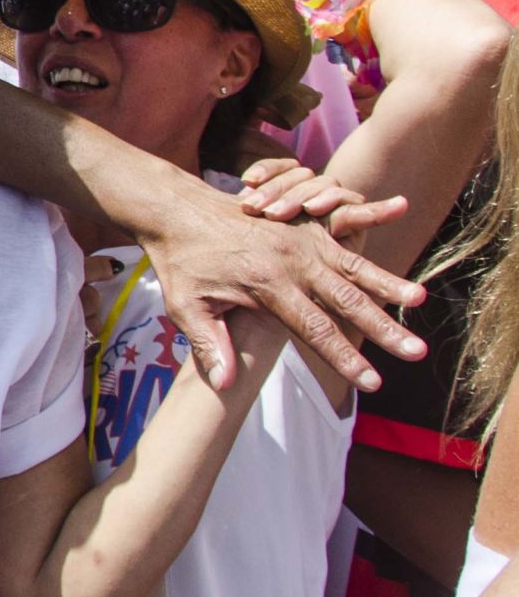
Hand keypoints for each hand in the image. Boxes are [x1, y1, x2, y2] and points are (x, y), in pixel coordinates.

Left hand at [143, 167, 423, 392]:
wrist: (176, 210)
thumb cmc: (181, 263)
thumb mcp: (184, 305)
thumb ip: (209, 344)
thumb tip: (225, 386)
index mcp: (266, 286)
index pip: (314, 331)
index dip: (345, 359)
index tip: (373, 384)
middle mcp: (290, 261)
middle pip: (346, 301)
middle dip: (383, 329)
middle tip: (418, 353)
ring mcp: (299, 239)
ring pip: (353, 265)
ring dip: (387, 283)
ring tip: (420, 300)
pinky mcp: (301, 224)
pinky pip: (343, 232)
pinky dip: (371, 231)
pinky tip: (400, 225)